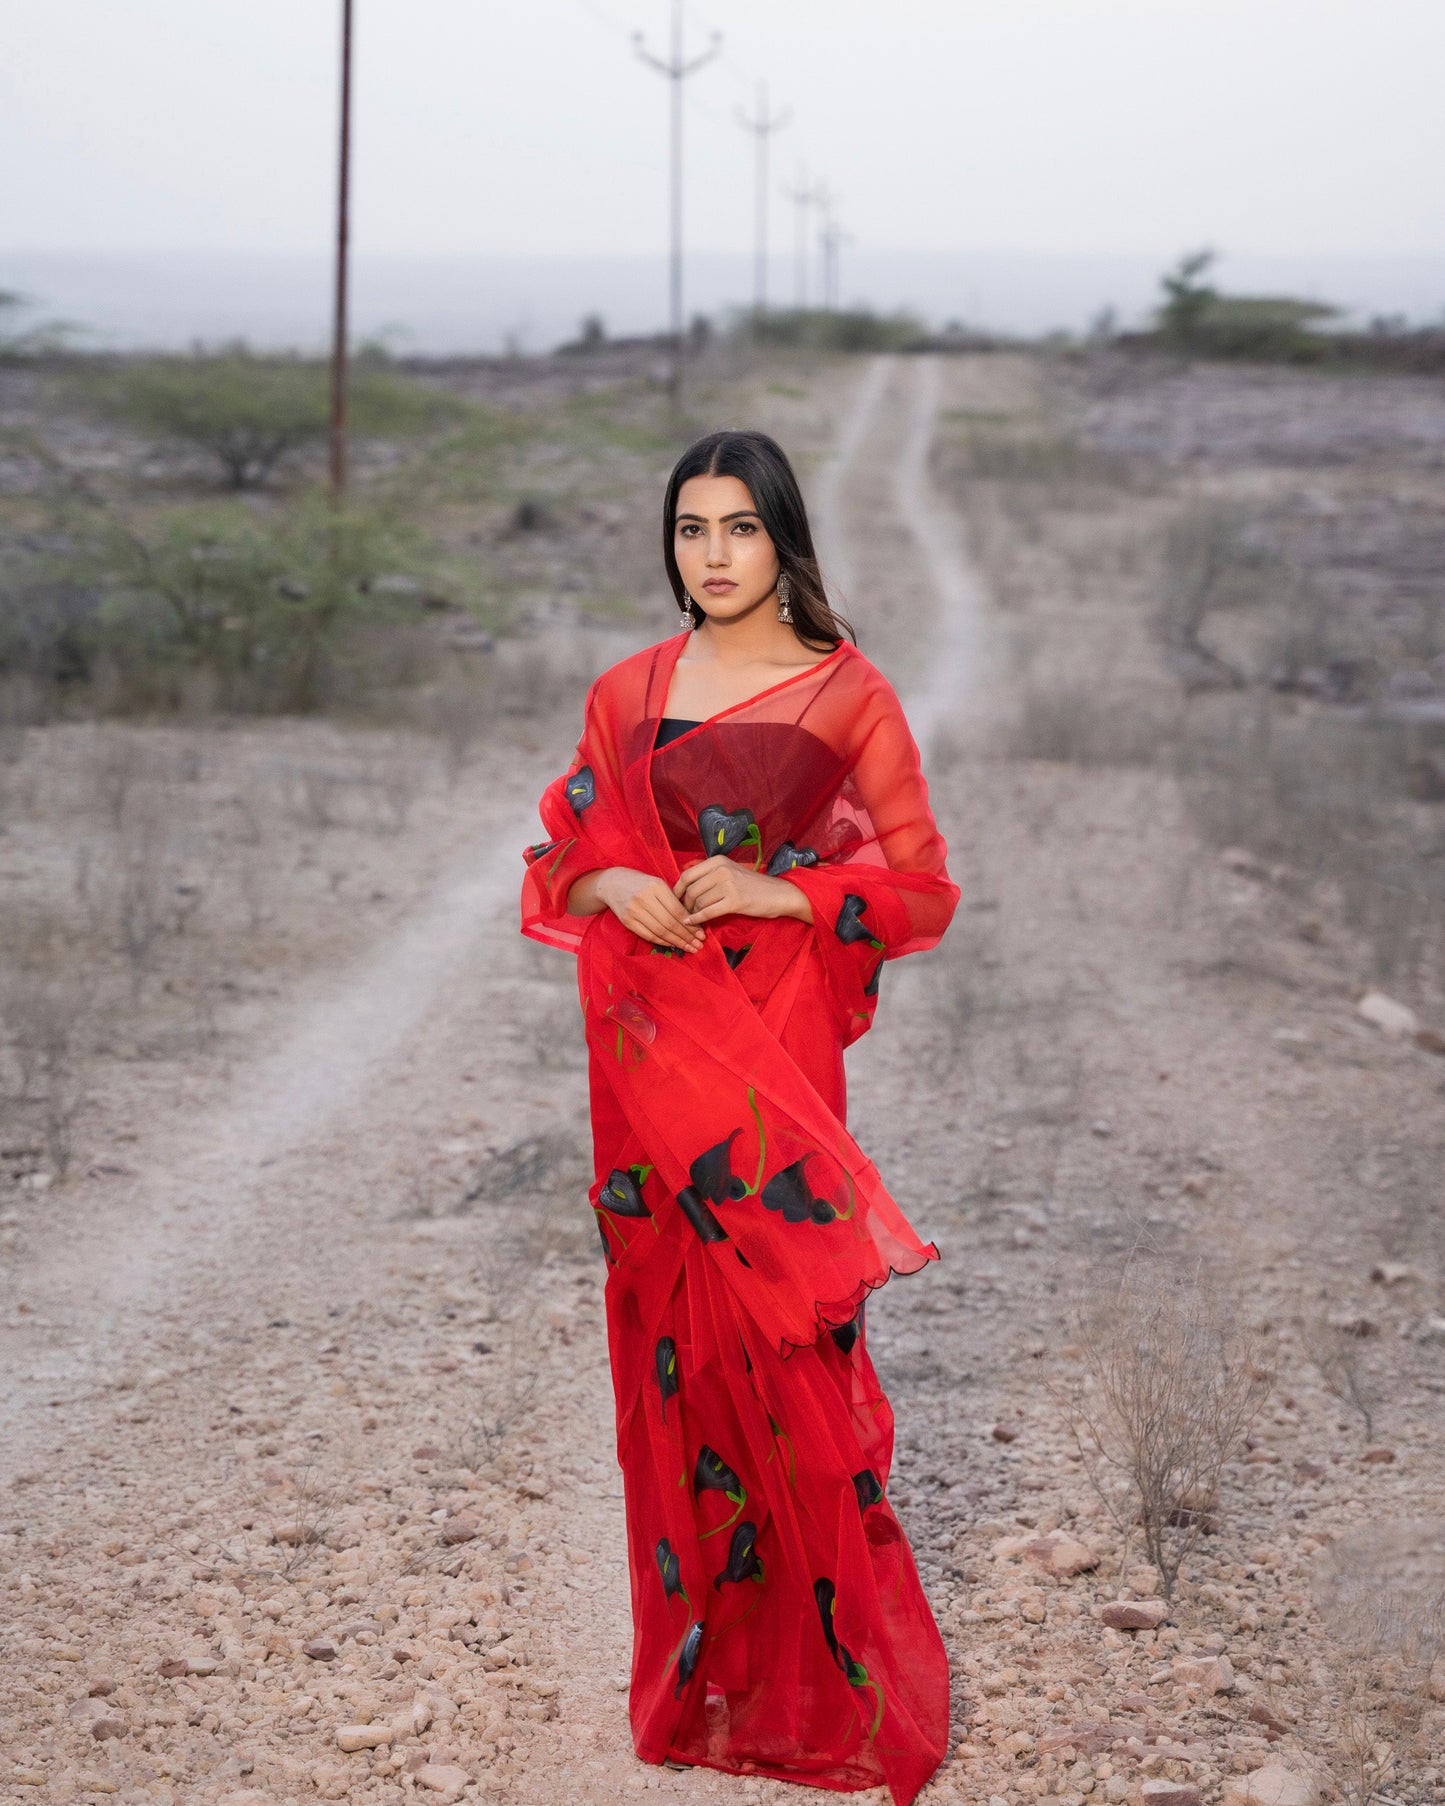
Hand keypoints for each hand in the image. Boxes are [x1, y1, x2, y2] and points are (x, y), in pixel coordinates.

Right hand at [592, 866, 705, 952]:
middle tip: (698, 945)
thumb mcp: (658, 883)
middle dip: (686, 937)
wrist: (612, 883)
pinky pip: (648, 935)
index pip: (677, 910)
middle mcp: (644, 898)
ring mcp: (634, 911)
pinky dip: (662, 942)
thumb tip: (693, 920)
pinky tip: (673, 945)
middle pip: (670, 923)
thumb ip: (673, 899)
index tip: (701, 934)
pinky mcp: (627, 921)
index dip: (691, 925)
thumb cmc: (640, 882)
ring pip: (660, 931)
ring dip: (676, 942)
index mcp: (656, 886)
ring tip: (688, 948)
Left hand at [673, 856, 812, 925]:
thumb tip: (684, 885)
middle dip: (686, 904)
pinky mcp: (734, 901)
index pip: (688, 874)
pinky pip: (708, 912)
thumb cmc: (753, 885)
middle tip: (686, 913)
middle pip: (691, 889)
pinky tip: (692, 923)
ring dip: (693, 913)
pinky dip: (698, 919)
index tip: (676, 899)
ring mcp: (728, 885)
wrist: (779, 894)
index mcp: (718, 860)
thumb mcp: (730, 871)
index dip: (678, 889)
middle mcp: (721, 869)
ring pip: (699, 902)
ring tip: (694, 919)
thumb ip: (709, 874)